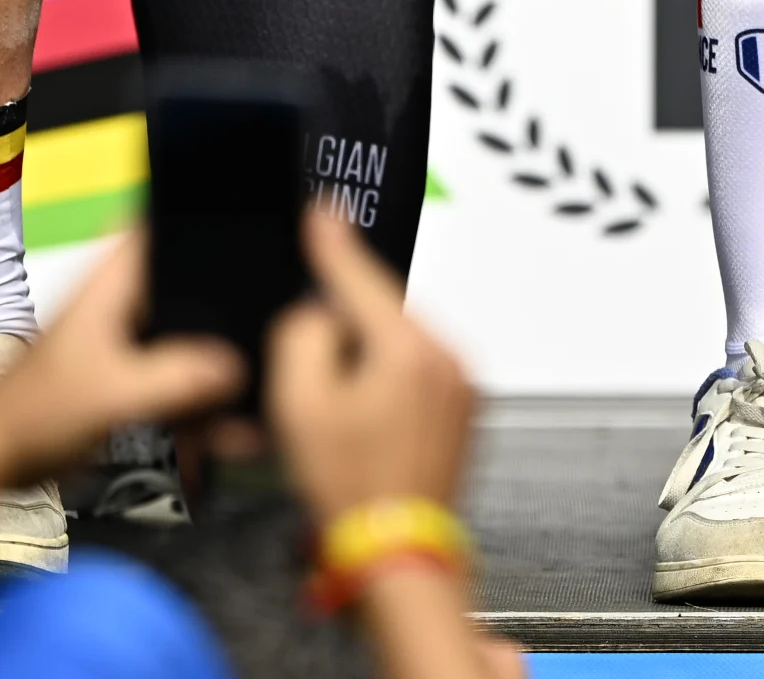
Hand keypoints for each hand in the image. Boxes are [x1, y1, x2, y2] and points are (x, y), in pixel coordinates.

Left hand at [0, 231, 246, 487]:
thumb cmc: (31, 415)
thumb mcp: (113, 393)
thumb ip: (177, 378)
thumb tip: (235, 367)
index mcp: (108, 287)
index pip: (155, 226)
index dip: (195, 215)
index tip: (240, 220)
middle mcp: (116, 305)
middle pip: (182, 280)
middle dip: (221, 296)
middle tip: (262, 303)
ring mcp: (119, 341)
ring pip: (182, 331)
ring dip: (212, 354)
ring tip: (249, 379)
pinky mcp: (122, 377)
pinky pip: (173, 372)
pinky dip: (196, 391)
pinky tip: (221, 421)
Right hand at [269, 203, 478, 521]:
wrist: (397, 552)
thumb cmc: (352, 486)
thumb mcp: (299, 404)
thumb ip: (303, 335)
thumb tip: (320, 311)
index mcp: (409, 347)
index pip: (361, 277)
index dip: (332, 243)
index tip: (321, 211)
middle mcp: (448, 356)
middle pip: (380, 315)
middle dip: (345, 334)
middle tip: (318, 388)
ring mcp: (462, 384)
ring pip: (399, 347)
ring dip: (367, 363)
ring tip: (342, 422)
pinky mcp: (465, 408)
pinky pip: (418, 375)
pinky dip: (388, 385)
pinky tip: (365, 427)